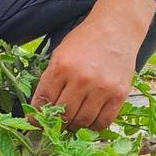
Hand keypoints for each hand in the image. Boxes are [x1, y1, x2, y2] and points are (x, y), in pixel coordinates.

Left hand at [31, 0, 155, 131]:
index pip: (44, 100)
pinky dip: (94, 126)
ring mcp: (102, 88)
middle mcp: (81, 79)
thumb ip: (51, 79)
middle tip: (56, 123)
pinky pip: (103, 122)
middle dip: (56, 122)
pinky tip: (89, 120)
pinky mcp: (119, 95)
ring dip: (75, 126)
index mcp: (61, 67)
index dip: (37, 115)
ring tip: (72, 121)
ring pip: (82, 121)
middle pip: (64, 115)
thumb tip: (41, 107)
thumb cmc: (84, 41)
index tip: (36, 122)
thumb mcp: (60, 54)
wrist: (116, 29)